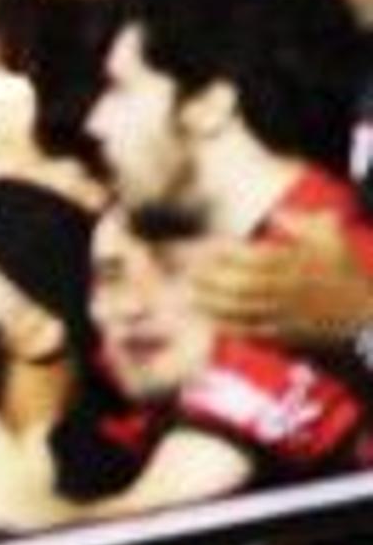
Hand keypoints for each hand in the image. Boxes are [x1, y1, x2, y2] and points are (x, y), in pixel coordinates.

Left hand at [196, 208, 372, 346]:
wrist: (367, 312)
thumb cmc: (345, 270)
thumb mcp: (331, 238)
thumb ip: (303, 222)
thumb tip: (278, 212)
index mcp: (294, 264)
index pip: (250, 259)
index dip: (224, 256)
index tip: (206, 251)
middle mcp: (286, 289)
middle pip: (240, 286)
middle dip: (211, 281)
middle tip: (190, 274)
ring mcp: (286, 312)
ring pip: (243, 309)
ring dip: (214, 304)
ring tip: (192, 296)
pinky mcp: (287, 332)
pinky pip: (254, 331)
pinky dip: (231, 327)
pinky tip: (211, 322)